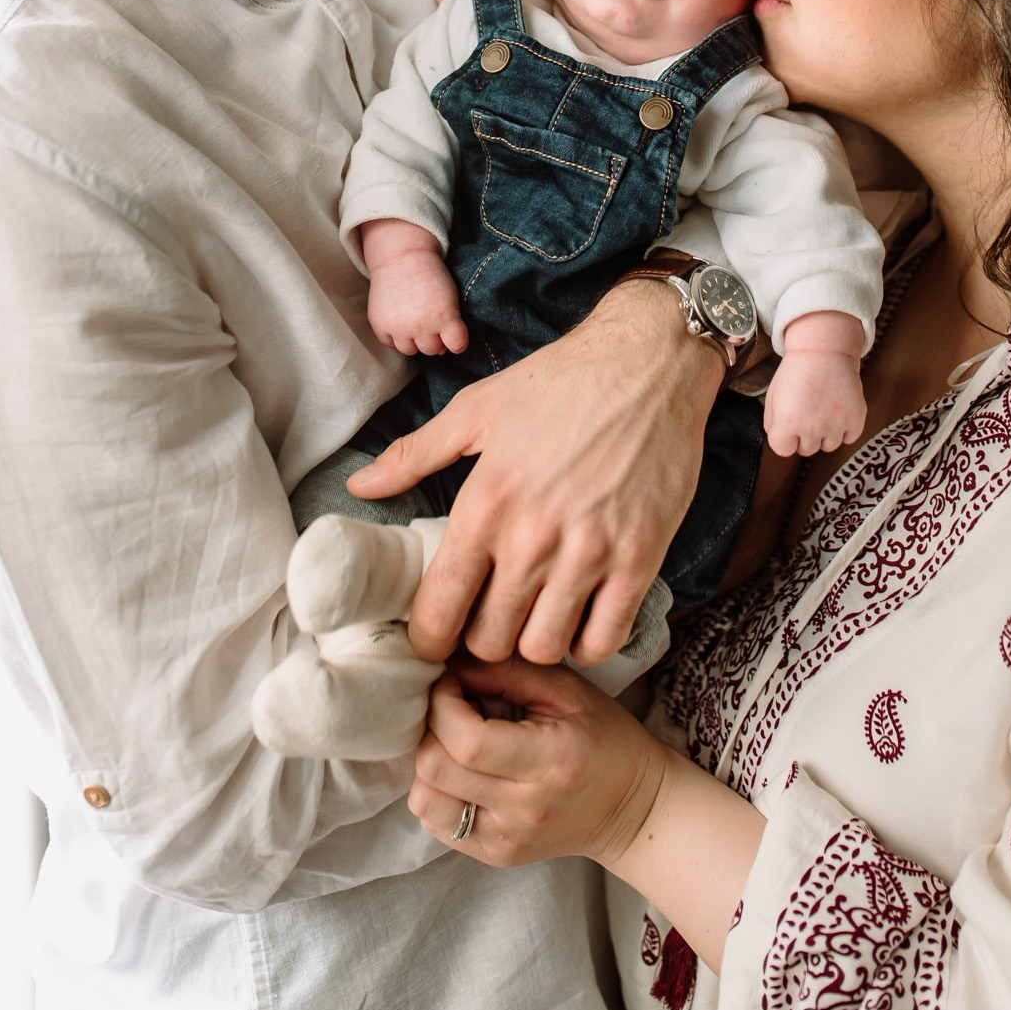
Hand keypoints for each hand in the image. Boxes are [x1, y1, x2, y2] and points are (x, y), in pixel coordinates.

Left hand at [345, 280, 721, 665]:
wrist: (649, 362)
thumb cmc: (560, 381)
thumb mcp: (478, 410)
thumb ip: (415, 455)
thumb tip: (362, 486)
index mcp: (486, 503)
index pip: (439, 610)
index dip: (430, 637)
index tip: (437, 634)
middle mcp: (533, 537)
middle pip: (491, 641)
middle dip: (484, 637)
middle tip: (493, 614)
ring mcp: (590, 552)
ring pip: (545, 647)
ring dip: (535, 640)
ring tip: (536, 613)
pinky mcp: (641, 558)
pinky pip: (605, 639)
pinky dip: (589, 640)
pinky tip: (582, 612)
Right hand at [361, 220, 467, 355]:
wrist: (401, 256)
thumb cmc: (431, 276)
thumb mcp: (451, 297)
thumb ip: (451, 325)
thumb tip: (443, 350)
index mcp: (445, 317)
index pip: (457, 346)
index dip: (457, 341)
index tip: (454, 334)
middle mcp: (422, 325)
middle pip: (432, 350)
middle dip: (434, 339)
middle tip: (429, 319)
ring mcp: (399, 327)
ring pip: (410, 350)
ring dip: (413, 340)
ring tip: (413, 320)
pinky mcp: (380, 325)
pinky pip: (390, 343)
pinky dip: (394, 336)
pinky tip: (398, 319)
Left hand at [409, 656, 666, 868]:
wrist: (631, 807)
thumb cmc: (603, 737)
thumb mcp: (566, 690)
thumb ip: (506, 670)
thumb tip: (449, 662)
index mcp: (549, 761)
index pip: (467, 740)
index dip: (443, 703)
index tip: (451, 681)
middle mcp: (524, 810)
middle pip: (436, 769)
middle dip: (430, 727)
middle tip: (450, 706)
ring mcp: (506, 840)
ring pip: (426, 800)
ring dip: (428, 762)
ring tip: (454, 741)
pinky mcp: (495, 856)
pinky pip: (437, 824)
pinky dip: (437, 792)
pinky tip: (463, 772)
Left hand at [763, 311, 866, 456]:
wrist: (825, 350)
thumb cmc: (796, 372)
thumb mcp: (773, 395)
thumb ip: (772, 423)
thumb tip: (782, 442)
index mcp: (787, 423)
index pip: (783, 450)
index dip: (785, 436)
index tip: (789, 422)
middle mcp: (811, 429)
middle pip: (806, 450)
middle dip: (804, 435)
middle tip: (807, 411)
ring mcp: (836, 426)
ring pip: (828, 446)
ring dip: (825, 433)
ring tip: (823, 409)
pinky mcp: (855, 420)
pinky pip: (848, 438)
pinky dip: (845, 428)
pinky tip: (838, 410)